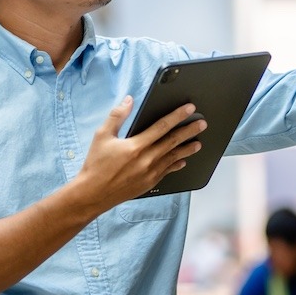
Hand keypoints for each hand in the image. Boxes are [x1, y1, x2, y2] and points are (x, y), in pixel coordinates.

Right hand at [72, 97, 206, 212]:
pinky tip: (183, 161)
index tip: (189, 109)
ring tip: (198, 143)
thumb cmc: (95, 164)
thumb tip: (129, 100)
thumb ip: (117, 116)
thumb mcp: (102, 135)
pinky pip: (167, 172)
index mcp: (136, 146)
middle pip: (173, 142)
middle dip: (189, 131)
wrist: (93, 194)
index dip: (178, 116)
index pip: (162, 126)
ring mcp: (149, 173)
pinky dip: (176, 165)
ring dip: (187, 149)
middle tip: (202, 124)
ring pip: (174, 158)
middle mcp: (146, 160)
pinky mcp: (149, 183)